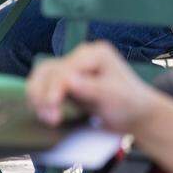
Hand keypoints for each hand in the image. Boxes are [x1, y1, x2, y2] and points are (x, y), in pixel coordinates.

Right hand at [26, 41, 158, 132]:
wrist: (135, 114)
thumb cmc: (129, 103)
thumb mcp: (114, 96)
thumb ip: (91, 88)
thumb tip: (68, 81)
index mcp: (95, 53)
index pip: (65, 69)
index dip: (55, 88)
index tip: (53, 109)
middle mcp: (81, 56)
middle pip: (49, 71)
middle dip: (44, 95)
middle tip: (50, 119)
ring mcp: (72, 67)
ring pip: (41, 76)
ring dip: (38, 96)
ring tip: (46, 117)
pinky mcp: (66, 81)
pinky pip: (44, 85)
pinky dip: (39, 98)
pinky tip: (44, 112)